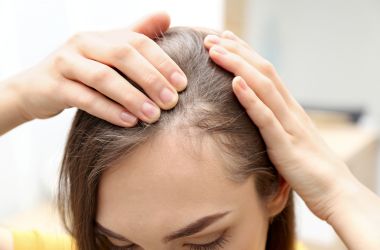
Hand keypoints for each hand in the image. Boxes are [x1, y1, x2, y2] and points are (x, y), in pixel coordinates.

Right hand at [10, 11, 186, 126]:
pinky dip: (109, 110)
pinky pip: (84, 98)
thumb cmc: (81, 72)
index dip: (163, 62)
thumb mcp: (107, 52)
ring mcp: (66, 63)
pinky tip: (129, 122)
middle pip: (122, 56)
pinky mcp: (53, 86)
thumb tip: (166, 15)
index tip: (183, 84)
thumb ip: (136, 35)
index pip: (138, 42)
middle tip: (172, 102)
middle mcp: (83, 43)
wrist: (35, 88)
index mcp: (101, 35)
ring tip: (154, 115)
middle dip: (151, 79)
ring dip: (132, 97)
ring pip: (103, 77)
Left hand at [204, 31, 355, 221]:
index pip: (265, 72)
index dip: (245, 53)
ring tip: (216, 51)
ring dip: (238, 66)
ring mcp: (289, 125)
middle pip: (262, 72)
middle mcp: (290, 110)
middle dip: (236, 52)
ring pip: (263, 87)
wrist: (335, 191)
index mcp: (289, 108)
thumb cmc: (309, 167)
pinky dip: (250, 99)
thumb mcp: (289, 138)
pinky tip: (235, 83)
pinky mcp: (286, 146)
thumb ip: (274, 124)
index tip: (224, 40)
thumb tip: (255, 116)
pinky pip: (266, 118)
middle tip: (211, 38)